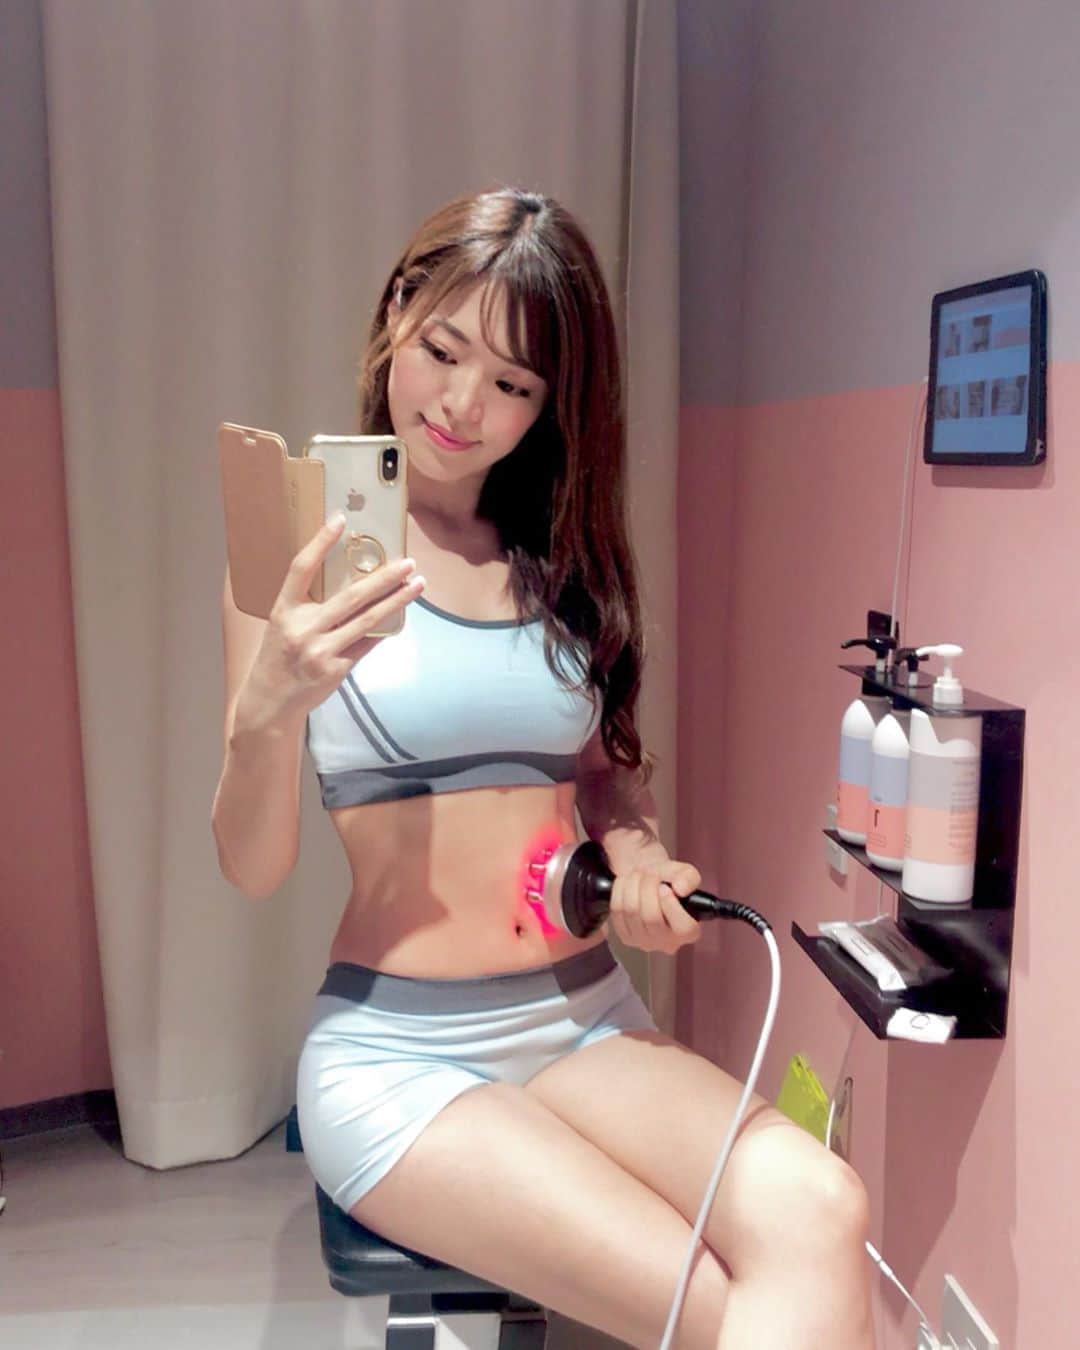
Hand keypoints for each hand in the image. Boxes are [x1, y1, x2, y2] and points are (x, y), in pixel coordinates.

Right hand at [244, 514, 425, 730]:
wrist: (270, 702)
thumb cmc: (279, 656)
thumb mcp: (283, 624)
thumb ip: (309, 605)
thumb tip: (353, 579)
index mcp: (284, 610)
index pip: (301, 568)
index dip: (320, 542)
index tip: (340, 520)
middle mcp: (303, 628)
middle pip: (350, 596)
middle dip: (384, 577)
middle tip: (408, 563)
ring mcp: (321, 650)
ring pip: (368, 620)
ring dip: (397, 600)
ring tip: (417, 584)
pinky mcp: (337, 668)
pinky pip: (368, 643)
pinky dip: (386, 628)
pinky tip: (403, 614)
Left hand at [606, 858, 703, 953]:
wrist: (647, 882)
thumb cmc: (669, 881)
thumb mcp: (685, 873)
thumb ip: (689, 878)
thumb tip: (681, 889)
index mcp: (689, 932)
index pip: (683, 928)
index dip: (671, 906)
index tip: (664, 887)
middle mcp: (668, 943)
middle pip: (652, 917)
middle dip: (648, 887)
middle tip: (650, 873)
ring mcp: (645, 942)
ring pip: (632, 912)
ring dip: (632, 885)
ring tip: (638, 875)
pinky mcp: (625, 937)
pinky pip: (617, 910)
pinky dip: (619, 891)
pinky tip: (627, 883)